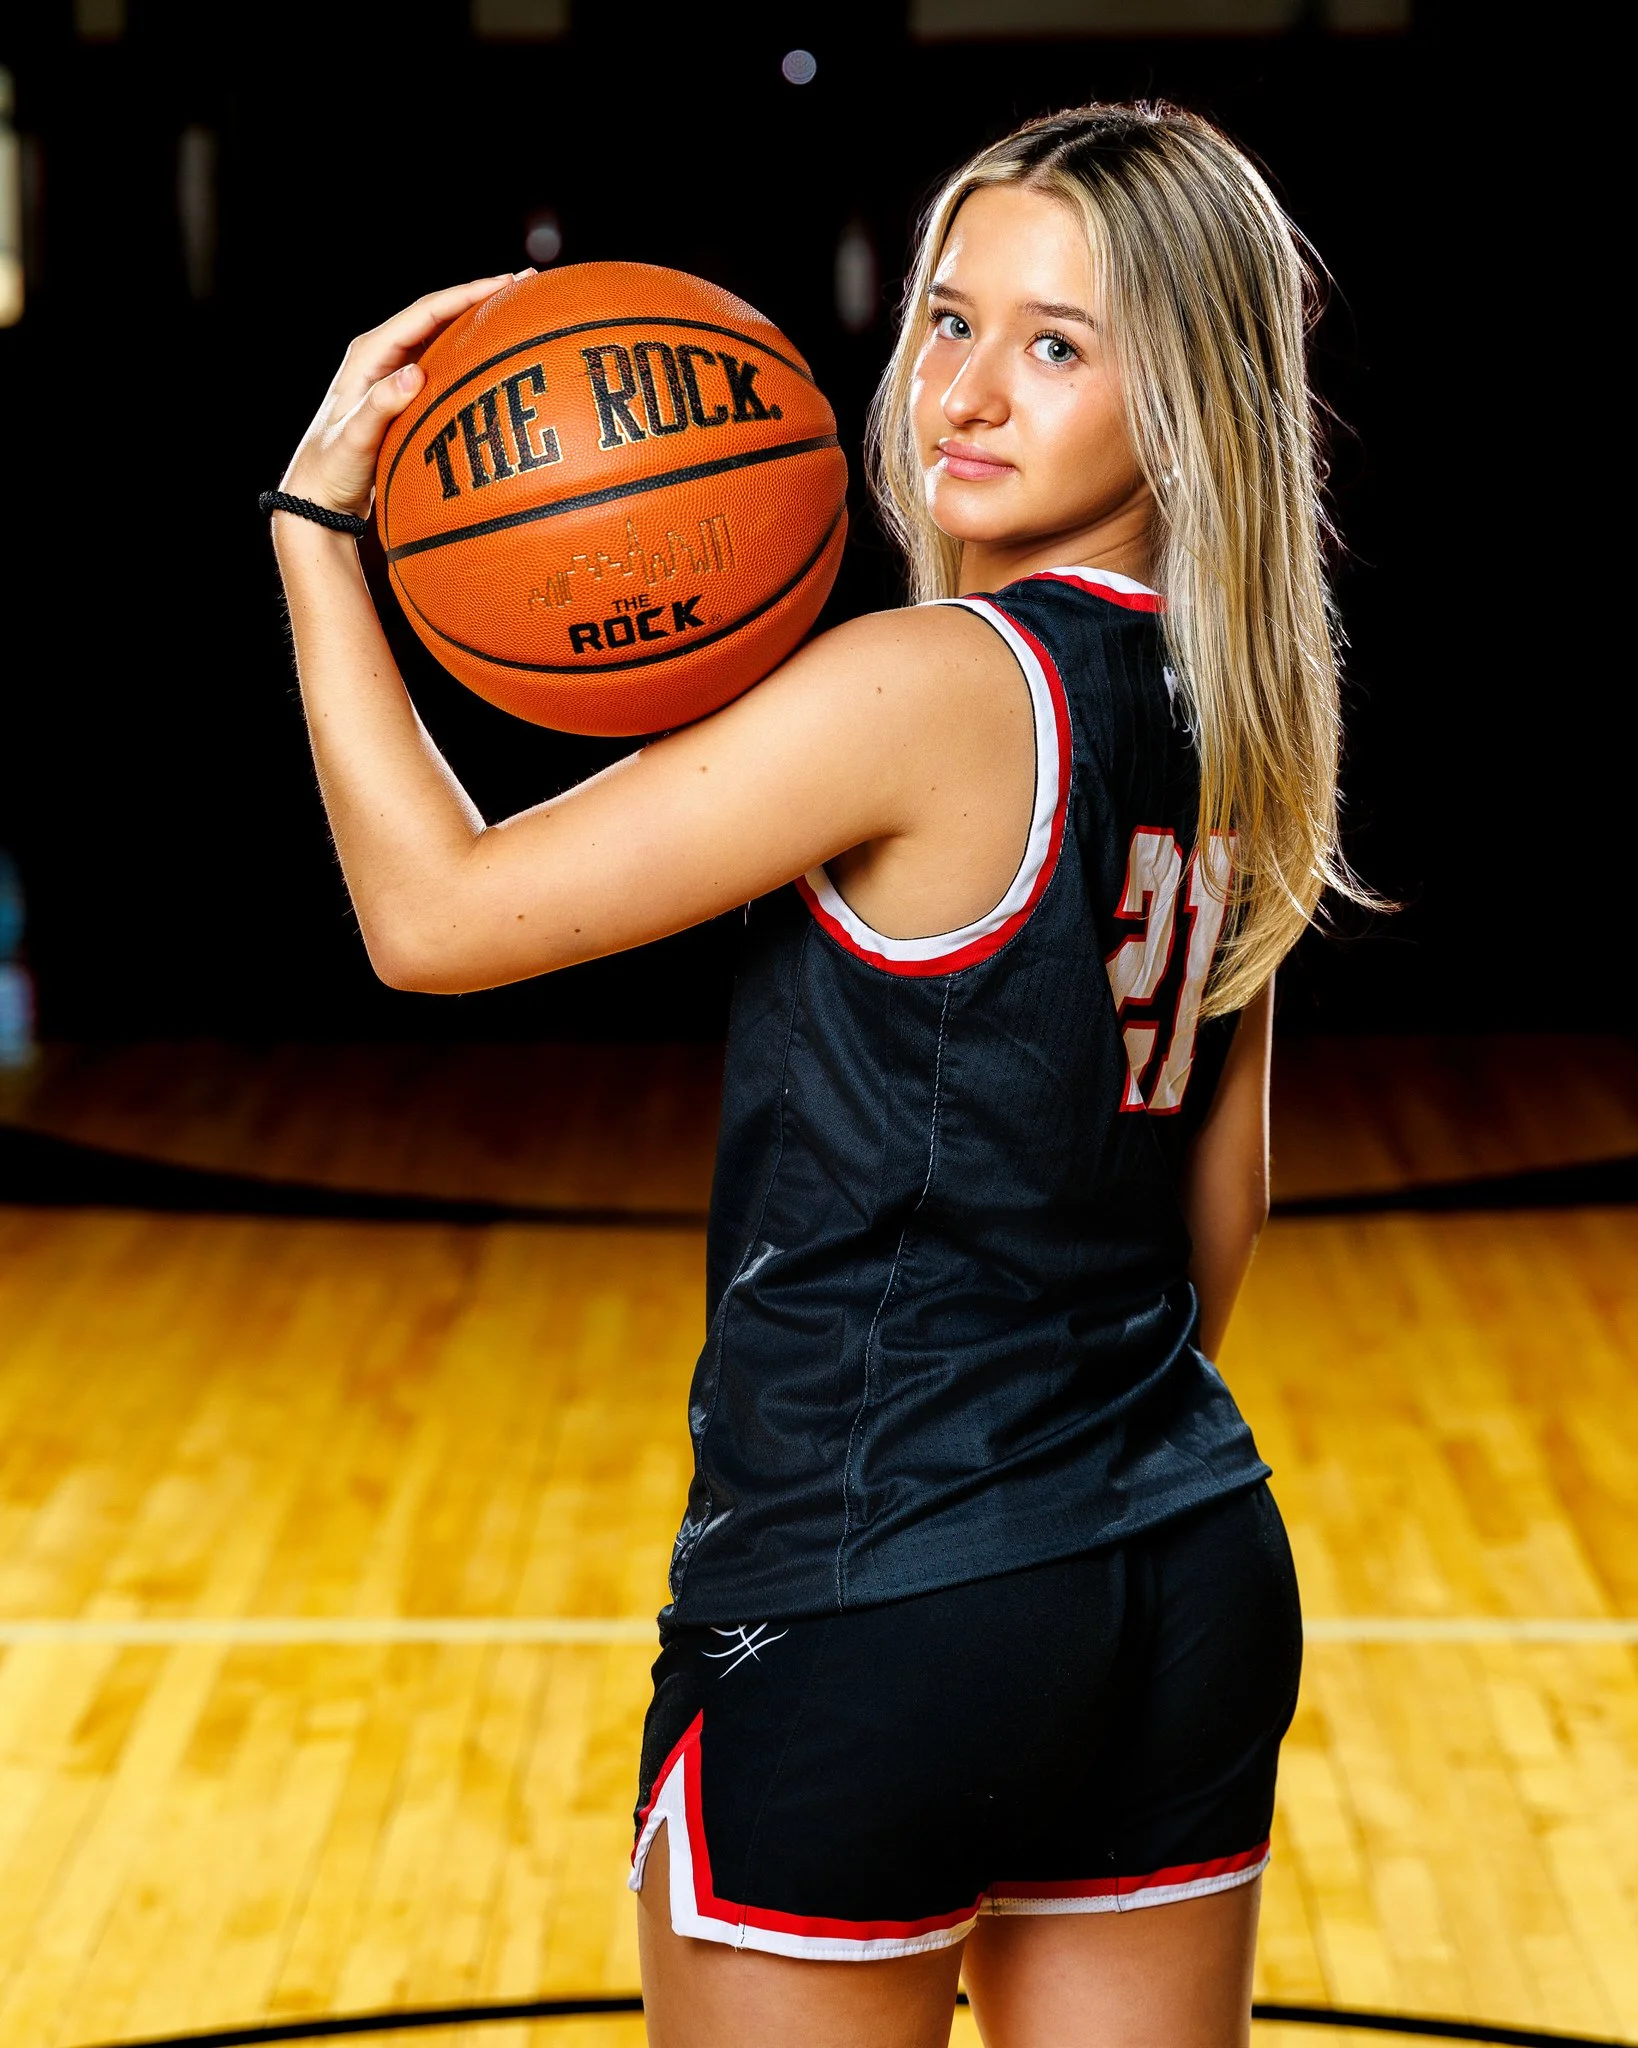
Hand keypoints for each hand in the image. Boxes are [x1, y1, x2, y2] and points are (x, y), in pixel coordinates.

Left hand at [278, 273, 527, 520]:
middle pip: (438, 315)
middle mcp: (383, 356)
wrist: (319, 495)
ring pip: (444, 337)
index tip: (505, 284)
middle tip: (524, 285)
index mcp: (369, 353)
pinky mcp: (406, 395)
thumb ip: (381, 405)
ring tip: (517, 310)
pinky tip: (497, 354)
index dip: (466, 295)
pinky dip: (472, 352)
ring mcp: (395, 374)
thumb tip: (415, 374)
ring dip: (479, 322)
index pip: (425, 313)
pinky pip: (445, 364)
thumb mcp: (355, 437)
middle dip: (480, 297)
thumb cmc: (332, 467)